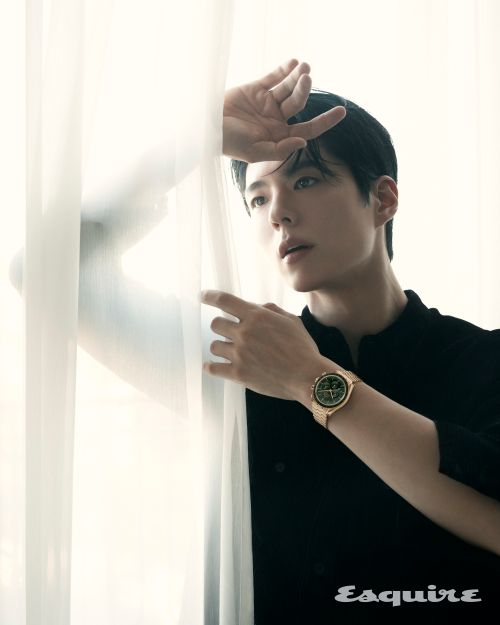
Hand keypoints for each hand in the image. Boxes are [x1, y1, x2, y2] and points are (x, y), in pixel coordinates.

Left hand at [201, 289, 333, 403]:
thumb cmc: (302, 348)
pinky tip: (210, 366)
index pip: (225, 301)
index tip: (203, 296)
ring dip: (221, 347)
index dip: (210, 296)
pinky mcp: (238, 374)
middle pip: (215, 324)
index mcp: (257, 317)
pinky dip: (210, 367)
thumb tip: (256, 307)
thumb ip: (271, 310)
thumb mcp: (291, 321)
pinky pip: (213, 369)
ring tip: (230, 351)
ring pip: (214, 346)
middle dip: (221, 326)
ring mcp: (240, 354)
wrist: (307, 377)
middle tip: (229, 332)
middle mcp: (245, 333)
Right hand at [223, 59, 345, 162]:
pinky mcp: (255, 89)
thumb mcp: (256, 152)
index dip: (325, 120)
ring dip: (297, 77)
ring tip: (303, 67)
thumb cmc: (230, 143)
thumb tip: (303, 141)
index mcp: (280, 136)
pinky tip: (293, 63)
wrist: (206, 127)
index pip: (309, 128)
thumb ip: (280, 149)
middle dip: (304, 89)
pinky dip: (284, 69)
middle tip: (306, 76)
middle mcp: (276, 119)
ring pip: (288, 87)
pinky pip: (274, 77)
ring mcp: (266, 103)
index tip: (342, 111)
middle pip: (299, 102)